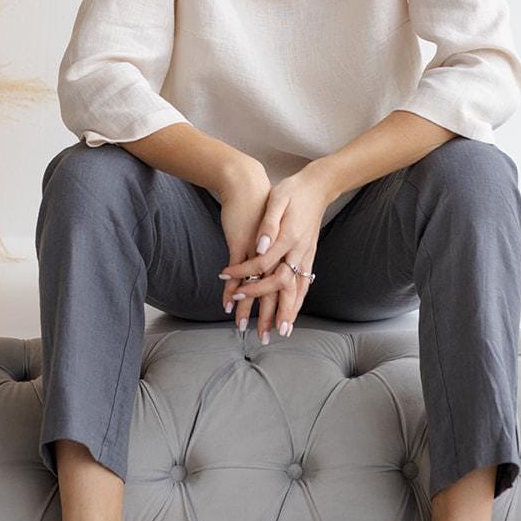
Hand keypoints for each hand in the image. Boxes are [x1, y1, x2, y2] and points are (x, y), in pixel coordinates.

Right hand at [217, 160, 272, 330]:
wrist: (248, 183)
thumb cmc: (263, 207)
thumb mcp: (279, 228)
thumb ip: (279, 250)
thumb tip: (280, 269)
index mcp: (289, 250)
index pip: (293, 285)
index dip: (289, 307)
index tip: (285, 328)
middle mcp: (278, 253)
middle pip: (277, 291)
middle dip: (271, 315)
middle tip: (266, 337)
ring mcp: (260, 250)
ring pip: (258, 284)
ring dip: (250, 307)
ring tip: (242, 326)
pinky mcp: (242, 243)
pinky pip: (238, 270)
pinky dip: (233, 287)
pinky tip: (227, 302)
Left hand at [218, 166, 332, 341]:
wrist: (318, 186)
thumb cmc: (293, 191)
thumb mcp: (277, 200)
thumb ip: (269, 223)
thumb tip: (260, 246)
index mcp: (288, 237)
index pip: (263, 264)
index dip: (244, 275)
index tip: (228, 283)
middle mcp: (299, 250)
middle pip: (283, 286)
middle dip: (269, 308)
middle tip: (257, 327)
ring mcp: (306, 255)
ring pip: (298, 289)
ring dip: (289, 311)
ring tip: (281, 330)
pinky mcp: (310, 255)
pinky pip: (305, 283)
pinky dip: (299, 300)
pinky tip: (294, 311)